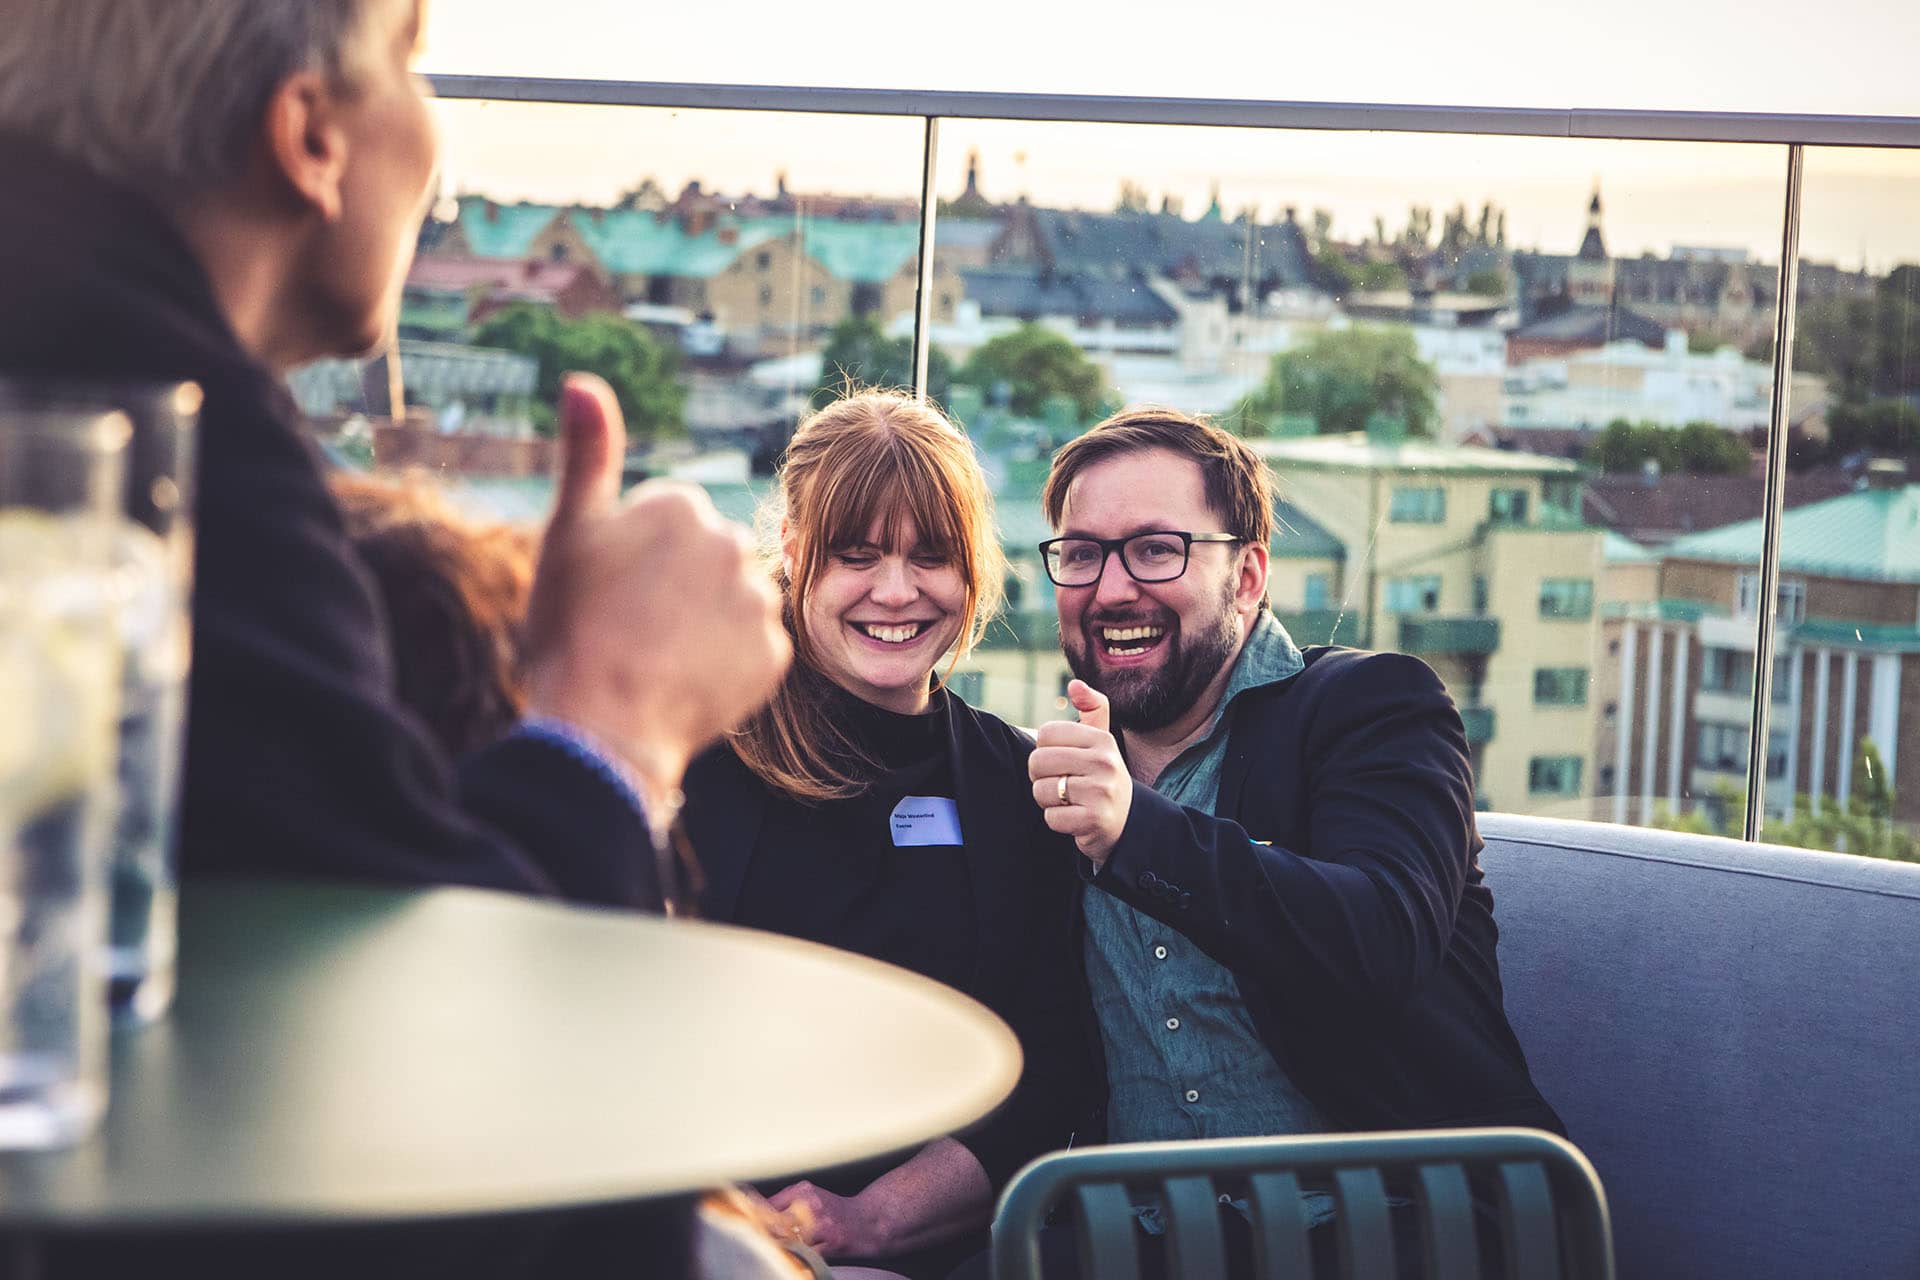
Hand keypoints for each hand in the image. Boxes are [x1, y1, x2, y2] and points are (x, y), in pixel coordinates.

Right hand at [523, 374, 789, 805]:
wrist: (604, 725)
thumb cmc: (574, 627)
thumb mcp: (568, 532)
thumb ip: (586, 453)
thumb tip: (582, 379)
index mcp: (681, 507)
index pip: (664, 524)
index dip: (630, 558)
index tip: (609, 589)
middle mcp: (732, 543)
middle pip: (701, 561)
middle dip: (673, 586)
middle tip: (630, 626)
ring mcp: (758, 600)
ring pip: (728, 604)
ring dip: (701, 624)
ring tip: (656, 656)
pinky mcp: (775, 655)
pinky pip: (750, 651)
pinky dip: (725, 665)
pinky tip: (688, 680)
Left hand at [767, 1180, 889, 1258]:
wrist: (869, 1222)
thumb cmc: (836, 1211)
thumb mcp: (811, 1197)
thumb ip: (785, 1202)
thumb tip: (755, 1212)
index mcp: (804, 1190)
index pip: (769, 1205)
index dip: (755, 1219)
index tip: (745, 1226)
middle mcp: (812, 1204)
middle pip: (775, 1225)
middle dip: (765, 1236)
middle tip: (757, 1242)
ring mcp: (823, 1224)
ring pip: (790, 1242)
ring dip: (780, 1248)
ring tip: (774, 1251)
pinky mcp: (833, 1243)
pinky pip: (807, 1255)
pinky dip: (798, 1258)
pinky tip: (793, 1258)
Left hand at [1028, 679, 1130, 868]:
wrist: (1128, 821)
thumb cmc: (1103, 776)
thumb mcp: (1102, 741)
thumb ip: (1092, 709)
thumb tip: (1074, 685)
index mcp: (1102, 739)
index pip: (1046, 734)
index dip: (1045, 750)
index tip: (1062, 761)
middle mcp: (1104, 762)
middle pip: (1038, 761)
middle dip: (1041, 776)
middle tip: (1060, 783)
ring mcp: (1100, 792)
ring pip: (1042, 790)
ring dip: (1049, 800)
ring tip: (1069, 800)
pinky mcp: (1094, 820)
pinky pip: (1051, 817)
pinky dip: (1057, 821)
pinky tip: (1075, 817)